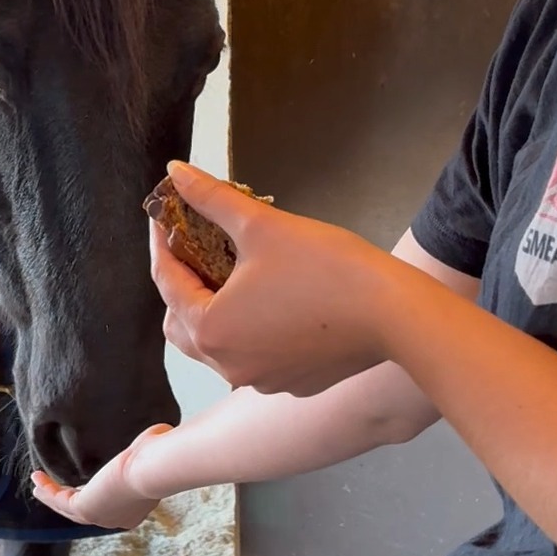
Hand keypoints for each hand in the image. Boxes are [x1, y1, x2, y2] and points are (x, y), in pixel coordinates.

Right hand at [30, 424, 174, 529]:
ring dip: (52, 497)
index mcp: (136, 508)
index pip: (110, 502)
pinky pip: (60, 501)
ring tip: (37, 486)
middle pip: (87, 511)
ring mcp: (101, 517)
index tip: (83, 484)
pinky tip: (36, 479)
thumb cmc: (158, 458)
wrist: (152, 468)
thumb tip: (156, 432)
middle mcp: (117, 518)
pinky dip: (47, 490)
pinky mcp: (85, 509)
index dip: (94, 494)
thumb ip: (147, 446)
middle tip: (54, 492)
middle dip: (67, 500)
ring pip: (69, 509)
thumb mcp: (151, 451)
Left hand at [153, 162, 393, 396]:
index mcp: (210, 329)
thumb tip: (177, 171)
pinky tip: (269, 302)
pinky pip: (253, 357)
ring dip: (213, 310)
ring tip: (230, 273)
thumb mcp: (260, 224)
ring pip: (216, 345)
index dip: (162, 243)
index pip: (167, 282)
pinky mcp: (291, 383)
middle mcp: (227, 365)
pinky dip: (249, 331)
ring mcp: (260, 381)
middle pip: (181, 322)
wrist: (394, 313)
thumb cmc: (326, 267)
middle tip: (194, 248)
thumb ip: (211, 199)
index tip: (164, 217)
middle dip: (182, 284)